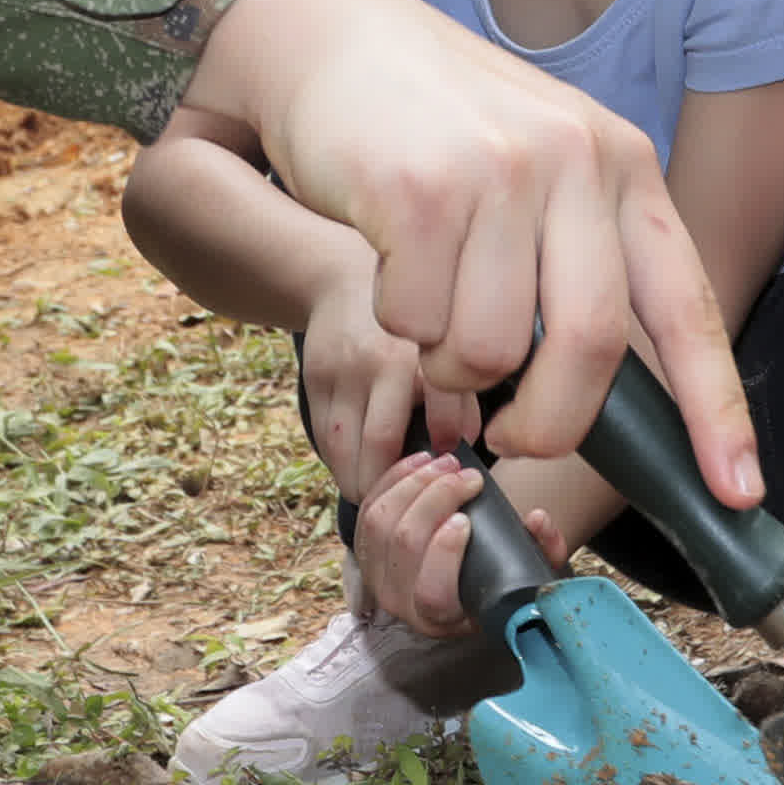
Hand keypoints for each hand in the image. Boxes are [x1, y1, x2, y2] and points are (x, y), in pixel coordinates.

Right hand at [182, 0, 756, 494]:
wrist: (326, 37)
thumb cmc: (433, 122)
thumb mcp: (538, 164)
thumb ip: (577, 257)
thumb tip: (592, 393)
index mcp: (621, 166)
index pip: (688, 305)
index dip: (716, 408)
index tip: (737, 490)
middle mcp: (574, 162)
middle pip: (588, 349)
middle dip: (547, 423)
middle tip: (508, 437)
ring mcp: (498, 173)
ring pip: (488, 349)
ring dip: (446, 361)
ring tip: (426, 300)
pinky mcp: (419, 191)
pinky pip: (415, 323)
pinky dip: (395, 320)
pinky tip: (386, 258)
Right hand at [294, 263, 446, 502]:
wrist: (343, 278)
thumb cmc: (409, 324)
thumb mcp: (443, 347)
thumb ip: (460, 396)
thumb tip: (469, 447)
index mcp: (422, 355)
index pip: (436, 423)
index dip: (440, 461)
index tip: (445, 473)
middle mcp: (378, 363)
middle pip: (380, 447)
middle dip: (391, 486)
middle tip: (404, 506)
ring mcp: (340, 372)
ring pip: (343, 448)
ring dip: (358, 481)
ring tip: (376, 495)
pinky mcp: (314, 378)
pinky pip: (323, 435)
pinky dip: (337, 460)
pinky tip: (353, 468)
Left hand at [344, 447, 563, 639]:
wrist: (463, 581)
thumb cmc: (498, 578)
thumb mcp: (529, 574)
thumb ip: (543, 550)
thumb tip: (538, 519)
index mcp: (442, 619)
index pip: (432, 593)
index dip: (444, 552)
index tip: (466, 518)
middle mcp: (402, 603)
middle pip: (403, 545)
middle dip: (435, 498)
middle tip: (467, 476)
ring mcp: (377, 576)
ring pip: (380, 522)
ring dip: (414, 483)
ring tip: (447, 463)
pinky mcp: (365, 549)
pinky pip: (368, 507)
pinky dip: (393, 479)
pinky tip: (421, 462)